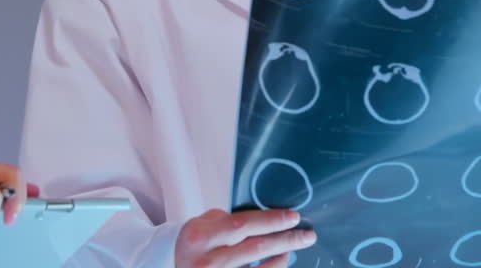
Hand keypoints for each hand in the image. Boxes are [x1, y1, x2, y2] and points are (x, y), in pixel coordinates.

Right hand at [175, 208, 316, 267]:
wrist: (173, 266)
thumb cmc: (195, 243)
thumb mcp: (204, 224)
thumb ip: (230, 220)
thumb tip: (269, 217)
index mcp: (199, 236)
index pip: (241, 225)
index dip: (270, 221)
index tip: (293, 217)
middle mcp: (205, 261)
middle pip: (254, 249)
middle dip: (285, 240)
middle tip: (307, 235)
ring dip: (281, 259)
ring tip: (291, 249)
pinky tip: (279, 262)